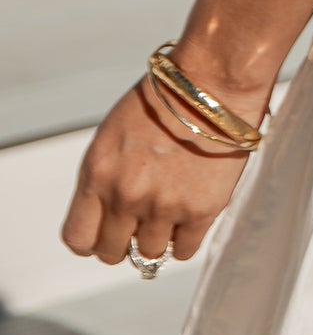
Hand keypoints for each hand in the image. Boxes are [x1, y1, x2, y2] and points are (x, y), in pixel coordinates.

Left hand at [61, 73, 265, 268]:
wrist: (213, 80)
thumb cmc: (165, 99)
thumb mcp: (114, 135)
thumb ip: (105, 177)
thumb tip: (110, 213)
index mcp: (97, 174)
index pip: (78, 238)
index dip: (92, 240)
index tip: (105, 231)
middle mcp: (125, 196)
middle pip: (112, 252)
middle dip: (124, 241)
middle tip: (139, 224)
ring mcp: (163, 206)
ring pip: (150, 253)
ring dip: (158, 237)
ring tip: (170, 211)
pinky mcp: (200, 210)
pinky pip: (185, 249)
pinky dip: (185, 239)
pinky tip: (189, 215)